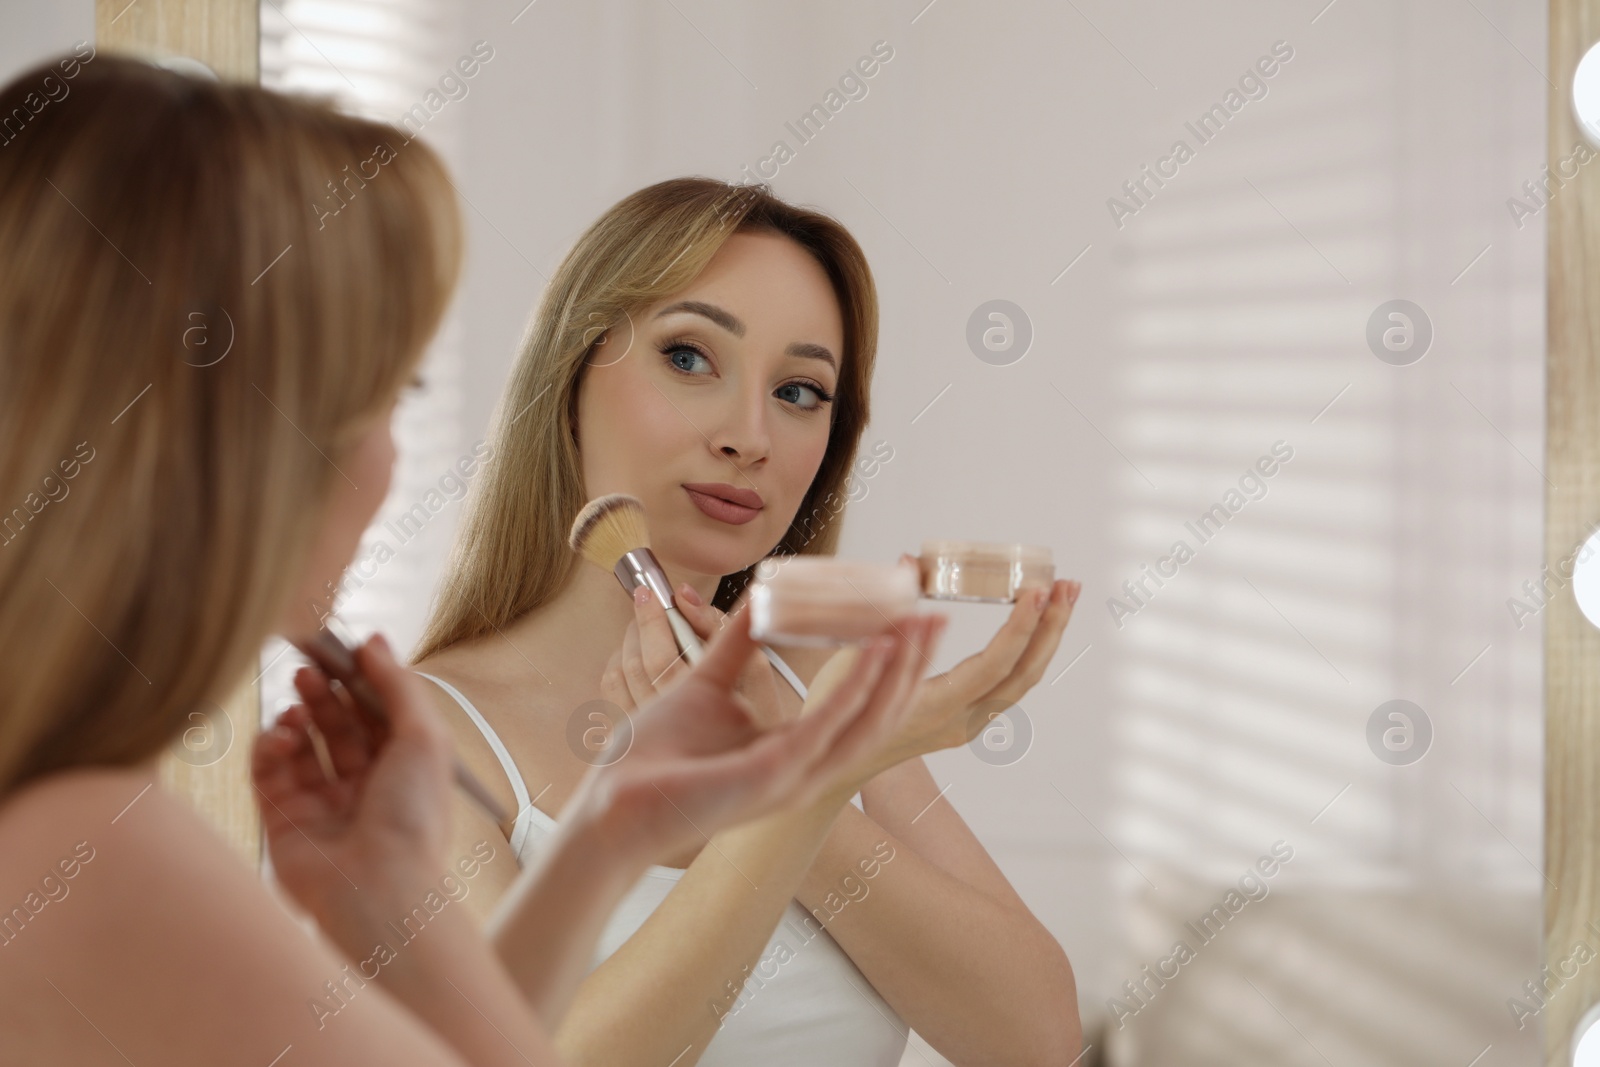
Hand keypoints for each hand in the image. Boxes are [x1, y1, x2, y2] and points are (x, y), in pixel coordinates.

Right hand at [251, 633, 456, 931]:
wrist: (377, 888)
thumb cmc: (413, 817)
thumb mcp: (424, 736)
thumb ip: (398, 685)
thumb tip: (375, 642)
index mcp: (405, 768)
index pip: (377, 713)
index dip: (361, 681)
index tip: (343, 648)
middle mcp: (364, 785)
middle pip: (338, 725)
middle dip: (325, 692)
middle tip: (311, 667)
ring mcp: (323, 803)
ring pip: (301, 745)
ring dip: (298, 715)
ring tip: (299, 704)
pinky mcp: (284, 820)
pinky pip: (268, 772)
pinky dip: (270, 745)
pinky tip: (283, 733)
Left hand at [569, 600, 947, 868]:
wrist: (610, 802)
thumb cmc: (654, 758)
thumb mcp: (707, 684)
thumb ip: (736, 643)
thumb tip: (757, 597)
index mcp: (794, 753)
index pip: (862, 708)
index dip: (891, 666)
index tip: (913, 618)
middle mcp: (805, 769)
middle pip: (879, 716)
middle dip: (911, 667)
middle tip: (934, 617)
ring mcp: (792, 777)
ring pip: (865, 723)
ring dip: (896, 673)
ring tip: (917, 627)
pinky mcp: (769, 777)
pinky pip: (824, 728)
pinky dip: (853, 688)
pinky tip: (873, 650)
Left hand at [600, 582, 787, 727]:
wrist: (757, 771)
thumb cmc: (764, 725)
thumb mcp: (758, 674)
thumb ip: (722, 630)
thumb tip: (686, 597)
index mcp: (697, 708)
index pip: (661, 655)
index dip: (653, 619)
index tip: (656, 592)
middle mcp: (667, 725)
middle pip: (636, 663)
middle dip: (640, 623)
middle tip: (646, 600)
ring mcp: (648, 733)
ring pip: (620, 677)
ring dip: (627, 642)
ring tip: (641, 625)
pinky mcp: (636, 738)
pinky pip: (612, 694)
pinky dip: (616, 667)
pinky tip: (630, 656)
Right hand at [845, 565, 1081, 777]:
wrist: (839, 765)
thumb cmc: (840, 712)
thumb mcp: (853, 659)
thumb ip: (887, 614)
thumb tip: (909, 563)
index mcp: (935, 707)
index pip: (993, 666)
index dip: (1019, 628)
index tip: (1036, 592)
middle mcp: (960, 720)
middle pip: (1023, 674)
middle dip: (1050, 626)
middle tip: (1067, 585)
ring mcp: (968, 724)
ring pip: (1022, 681)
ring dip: (1046, 637)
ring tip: (1062, 596)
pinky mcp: (968, 719)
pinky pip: (1010, 684)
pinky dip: (1029, 651)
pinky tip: (1036, 625)